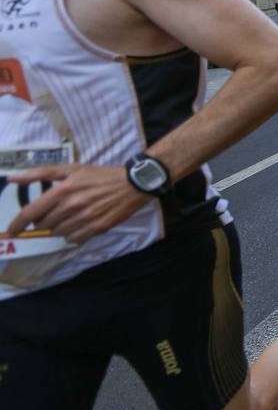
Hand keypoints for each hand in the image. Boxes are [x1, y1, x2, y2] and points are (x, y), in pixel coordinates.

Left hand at [3, 164, 150, 244]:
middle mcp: (72, 205)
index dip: (17, 223)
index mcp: (63, 189)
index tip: (12, 230)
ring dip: (59, 228)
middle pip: (44, 225)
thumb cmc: (100, 176)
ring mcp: (85, 218)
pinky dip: (72, 235)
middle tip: (55, 214)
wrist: (133, 184)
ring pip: (58, 233)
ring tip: (70, 217)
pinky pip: (74, 239)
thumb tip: (12, 179)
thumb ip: (41, 173)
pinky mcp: (97, 228)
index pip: (31, 212)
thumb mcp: (72, 169)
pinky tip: (79, 225)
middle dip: (44, 221)